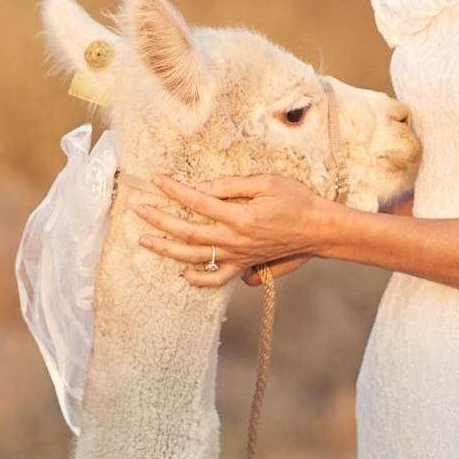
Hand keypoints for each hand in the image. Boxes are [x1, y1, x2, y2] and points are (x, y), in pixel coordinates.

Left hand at [133, 173, 335, 289]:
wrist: (318, 229)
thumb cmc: (296, 201)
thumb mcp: (266, 183)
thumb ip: (231, 186)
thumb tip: (201, 189)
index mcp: (240, 217)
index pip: (198, 202)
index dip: (175, 190)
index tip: (156, 180)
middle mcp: (236, 241)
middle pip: (189, 233)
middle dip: (160, 221)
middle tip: (139, 210)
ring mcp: (240, 256)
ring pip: (195, 258)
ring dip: (167, 250)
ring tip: (146, 241)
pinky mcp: (246, 264)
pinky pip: (218, 278)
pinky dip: (198, 279)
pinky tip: (183, 273)